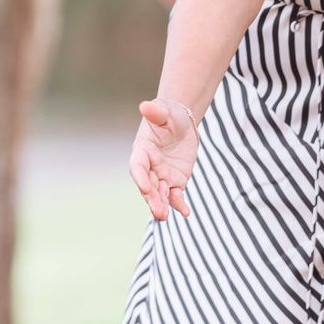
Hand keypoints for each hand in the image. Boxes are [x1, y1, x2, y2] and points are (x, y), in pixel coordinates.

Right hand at [131, 97, 199, 220]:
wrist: (181, 122)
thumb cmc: (169, 115)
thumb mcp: (164, 112)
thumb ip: (155, 112)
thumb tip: (145, 106)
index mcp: (142, 151)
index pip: (137, 167)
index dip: (140, 178)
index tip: (146, 187)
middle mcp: (149, 167)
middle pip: (148, 186)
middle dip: (151, 199)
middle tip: (157, 211)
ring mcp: (162, 176)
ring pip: (160, 194)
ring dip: (161, 205)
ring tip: (164, 217)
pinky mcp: (176, 181)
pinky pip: (176, 196)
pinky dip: (179, 205)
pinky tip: (185, 213)